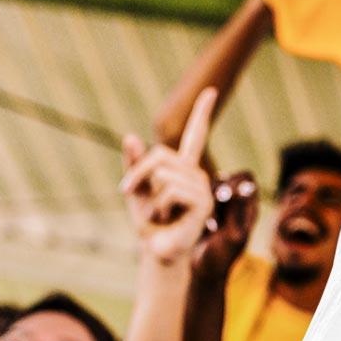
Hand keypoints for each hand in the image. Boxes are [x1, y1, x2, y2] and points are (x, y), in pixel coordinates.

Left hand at [121, 87, 217, 264]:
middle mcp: (197, 175)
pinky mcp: (202, 204)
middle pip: (158, 155)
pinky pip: (170, 190)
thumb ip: (133, 163)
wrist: (157, 250)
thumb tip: (130, 136)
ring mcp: (203, 189)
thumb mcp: (135, 188)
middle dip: (137, 175)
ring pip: (162, 174)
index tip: (210, 91)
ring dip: (150, 197)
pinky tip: (169, 218)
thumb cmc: (149, 221)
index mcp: (184, 168)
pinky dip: (160, 206)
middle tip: (134, 196)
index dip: (202, 113)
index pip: (196, 135)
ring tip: (161, 214)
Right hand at [195, 171, 257, 282]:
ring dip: (208, 196)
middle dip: (218, 187)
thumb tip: (247, 186)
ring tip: (208, 218)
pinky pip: (202, 196)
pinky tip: (201, 222)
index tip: (223, 196)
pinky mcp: (208, 212)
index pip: (247, 179)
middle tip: (212, 205)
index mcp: (250, 209)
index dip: (234, 181)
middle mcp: (239, 205)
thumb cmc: (221, 256)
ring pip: (215, 185)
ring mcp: (223, 208)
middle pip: (230, 178)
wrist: (205, 271)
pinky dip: (199, 203)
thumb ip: (238, 210)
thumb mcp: (231, 234)